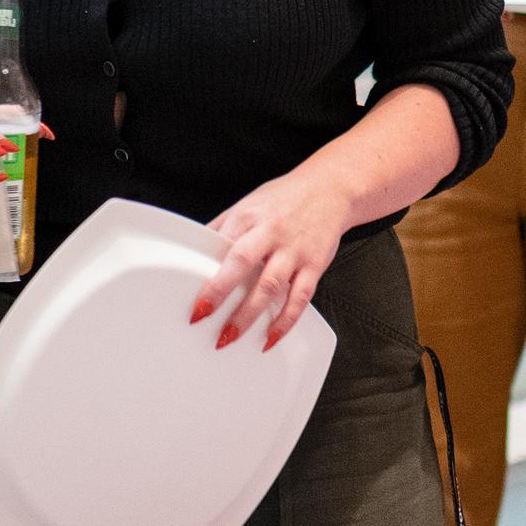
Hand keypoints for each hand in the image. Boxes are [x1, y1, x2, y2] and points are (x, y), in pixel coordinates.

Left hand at [197, 170, 350, 349]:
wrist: (331, 188)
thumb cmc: (286, 198)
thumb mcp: (248, 203)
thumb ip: (224, 227)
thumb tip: (195, 248)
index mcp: (248, 217)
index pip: (220, 246)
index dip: (205, 271)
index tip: (193, 296)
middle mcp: (271, 232)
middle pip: (242, 264)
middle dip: (221, 292)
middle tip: (203, 317)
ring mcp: (294, 250)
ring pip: (270, 285)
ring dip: (249, 314)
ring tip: (231, 336)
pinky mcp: (314, 265)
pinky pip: (300, 297)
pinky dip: (286, 320)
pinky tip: (271, 337)